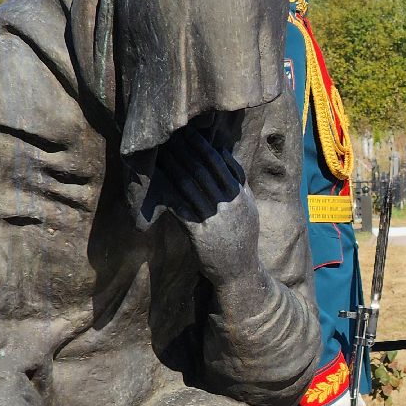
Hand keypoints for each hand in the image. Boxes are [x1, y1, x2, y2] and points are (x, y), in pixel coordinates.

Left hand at [151, 124, 260, 283]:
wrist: (240, 272)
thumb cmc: (241, 239)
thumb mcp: (248, 211)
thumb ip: (238, 185)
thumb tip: (225, 157)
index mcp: (242, 197)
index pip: (223, 164)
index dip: (205, 146)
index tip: (190, 132)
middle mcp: (230, 205)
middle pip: (205, 170)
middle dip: (186, 150)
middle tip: (170, 135)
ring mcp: (216, 218)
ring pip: (191, 185)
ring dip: (173, 166)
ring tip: (160, 153)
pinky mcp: (200, 233)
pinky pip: (180, 207)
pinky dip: (168, 192)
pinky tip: (156, 183)